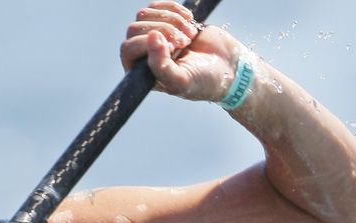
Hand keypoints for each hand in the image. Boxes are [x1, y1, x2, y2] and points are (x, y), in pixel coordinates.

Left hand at [120, 1, 240, 103]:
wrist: (227, 66)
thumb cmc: (203, 81)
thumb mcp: (182, 81)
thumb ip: (162, 67)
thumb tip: (152, 38)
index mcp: (141, 73)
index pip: (128, 48)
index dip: (149, 44)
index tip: (173, 49)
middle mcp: (143, 54)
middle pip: (134, 28)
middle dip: (163, 31)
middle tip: (184, 42)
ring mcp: (153, 36)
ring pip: (144, 14)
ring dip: (170, 20)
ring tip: (189, 35)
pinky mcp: (165, 20)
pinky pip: (157, 5)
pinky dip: (174, 9)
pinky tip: (189, 20)